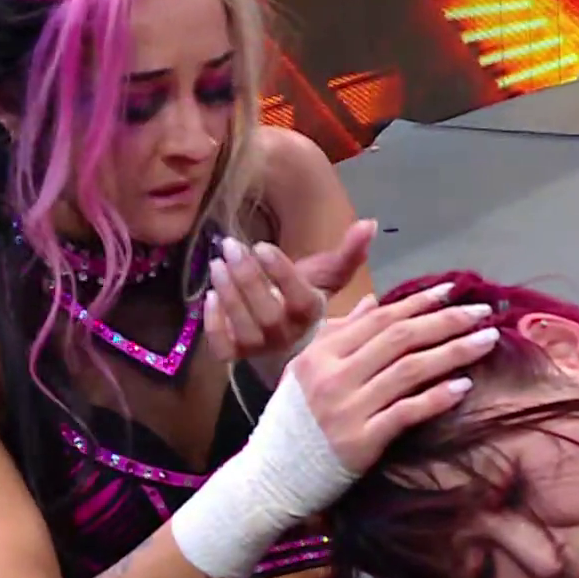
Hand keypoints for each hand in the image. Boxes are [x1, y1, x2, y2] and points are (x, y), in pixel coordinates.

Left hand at [204, 220, 375, 362]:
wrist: (287, 338)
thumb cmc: (303, 300)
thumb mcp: (328, 275)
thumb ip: (349, 252)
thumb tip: (370, 223)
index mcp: (310, 314)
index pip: (298, 298)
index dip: (280, 273)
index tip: (262, 246)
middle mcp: (287, 335)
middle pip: (267, 314)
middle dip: (247, 278)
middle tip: (230, 246)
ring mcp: (260, 348)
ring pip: (244, 329)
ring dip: (229, 295)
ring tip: (217, 263)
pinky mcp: (235, 354)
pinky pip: (222, 347)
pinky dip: (213, 325)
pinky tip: (208, 297)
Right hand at [281, 280, 499, 473]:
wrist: (272, 476)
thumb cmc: (292, 422)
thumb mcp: (307, 369)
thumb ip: (342, 334)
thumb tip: (376, 301)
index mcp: (320, 353)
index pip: (379, 320)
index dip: (419, 303)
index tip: (453, 290)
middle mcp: (332, 375)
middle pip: (400, 339)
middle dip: (446, 321)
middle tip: (482, 312)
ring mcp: (347, 409)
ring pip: (409, 371)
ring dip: (453, 353)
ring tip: (486, 341)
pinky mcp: (360, 442)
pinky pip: (405, 413)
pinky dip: (436, 398)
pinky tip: (464, 387)